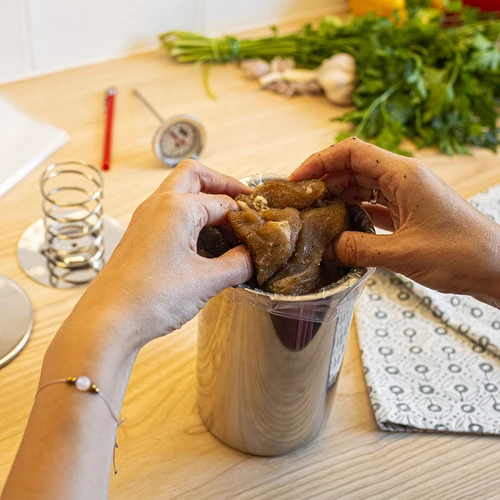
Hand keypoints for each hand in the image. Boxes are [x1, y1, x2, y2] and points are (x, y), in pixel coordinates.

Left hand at [68, 161, 252, 348]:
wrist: (109, 320)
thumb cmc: (153, 297)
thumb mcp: (207, 281)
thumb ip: (237, 264)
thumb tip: (251, 257)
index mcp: (177, 207)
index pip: (222, 201)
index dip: (244, 214)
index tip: (258, 228)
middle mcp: (158, 205)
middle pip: (195, 175)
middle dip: (222, 184)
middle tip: (243, 201)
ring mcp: (145, 219)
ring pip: (179, 192)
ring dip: (203, 199)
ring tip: (226, 223)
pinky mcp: (140, 235)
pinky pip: (169, 213)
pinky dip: (190, 217)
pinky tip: (203, 242)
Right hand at [290, 138, 499, 304]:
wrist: (497, 267)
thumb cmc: (461, 253)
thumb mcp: (403, 253)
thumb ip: (358, 249)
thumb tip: (324, 249)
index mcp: (403, 174)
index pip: (351, 152)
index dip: (320, 160)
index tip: (297, 178)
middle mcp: (403, 179)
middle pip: (353, 167)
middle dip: (324, 180)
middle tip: (300, 201)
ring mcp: (407, 195)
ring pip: (362, 186)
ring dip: (338, 197)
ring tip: (314, 214)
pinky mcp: (409, 213)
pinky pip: (374, 205)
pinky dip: (354, 212)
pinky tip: (339, 225)